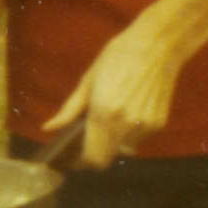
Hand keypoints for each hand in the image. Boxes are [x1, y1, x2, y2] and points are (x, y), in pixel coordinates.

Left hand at [47, 11, 186, 170]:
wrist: (157, 45)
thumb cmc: (118, 57)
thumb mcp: (88, 80)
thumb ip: (69, 110)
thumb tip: (48, 128)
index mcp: (104, 113)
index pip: (92, 158)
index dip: (81, 162)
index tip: (75, 155)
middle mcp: (126, 125)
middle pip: (107, 159)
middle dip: (95, 153)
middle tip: (89, 136)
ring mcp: (144, 126)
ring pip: (123, 150)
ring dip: (114, 142)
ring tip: (112, 115)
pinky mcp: (158, 124)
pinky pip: (139, 139)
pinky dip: (130, 132)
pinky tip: (130, 108)